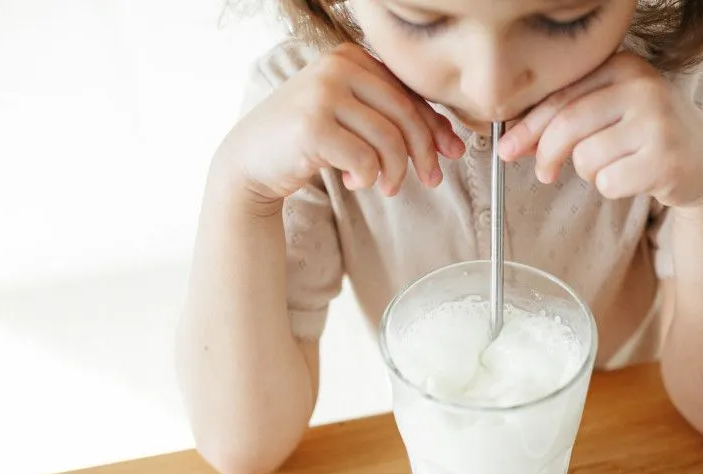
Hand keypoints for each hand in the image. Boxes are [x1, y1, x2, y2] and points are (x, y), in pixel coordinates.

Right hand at [215, 43, 465, 204]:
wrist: (250, 161)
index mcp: (350, 57)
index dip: (435, 125)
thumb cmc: (306, 141)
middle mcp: (336, 67)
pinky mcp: (312, 126)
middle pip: (405, 114)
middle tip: (430, 180)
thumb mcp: (351, 118)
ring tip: (386, 186)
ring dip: (394, 172)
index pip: (407, 92)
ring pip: (388, 139)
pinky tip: (354, 182)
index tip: (451, 152)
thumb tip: (451, 141)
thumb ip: (391, 118)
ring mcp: (322, 94)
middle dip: (424, 152)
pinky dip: (367, 178)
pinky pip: (365, 159)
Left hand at [498, 52, 702, 207]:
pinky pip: (609, 182)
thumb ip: (566, 116)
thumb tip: (511, 141)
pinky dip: (611, 187)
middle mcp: (643, 87)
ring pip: (586, 158)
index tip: (506, 149)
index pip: (560, 97)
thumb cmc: (644, 135)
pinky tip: (632, 177)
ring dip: (589, 172)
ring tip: (613, 165)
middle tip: (544, 173)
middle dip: (546, 154)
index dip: (528, 127)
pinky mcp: (666, 159)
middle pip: (567, 125)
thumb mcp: (610, 111)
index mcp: (623, 65)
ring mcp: (658, 122)